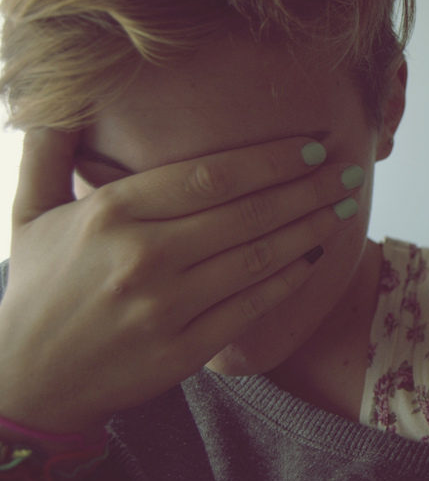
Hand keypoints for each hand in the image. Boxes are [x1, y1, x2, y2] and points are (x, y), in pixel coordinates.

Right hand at [0, 129, 359, 435]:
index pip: (210, 176)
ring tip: (342, 208)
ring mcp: (166, 308)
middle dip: (306, 189)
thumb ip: (48, 152)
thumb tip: (58, 97)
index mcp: (110, 214)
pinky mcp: (183, 349)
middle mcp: (142, 258)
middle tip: (346, 173)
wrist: (26, 383)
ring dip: (309, 229)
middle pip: (246, 213)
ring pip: (257, 257)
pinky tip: (314, 258)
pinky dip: (288, 280)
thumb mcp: (27, 214)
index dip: (270, 160)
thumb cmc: (37, 290)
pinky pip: (251, 307)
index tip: (310, 148)